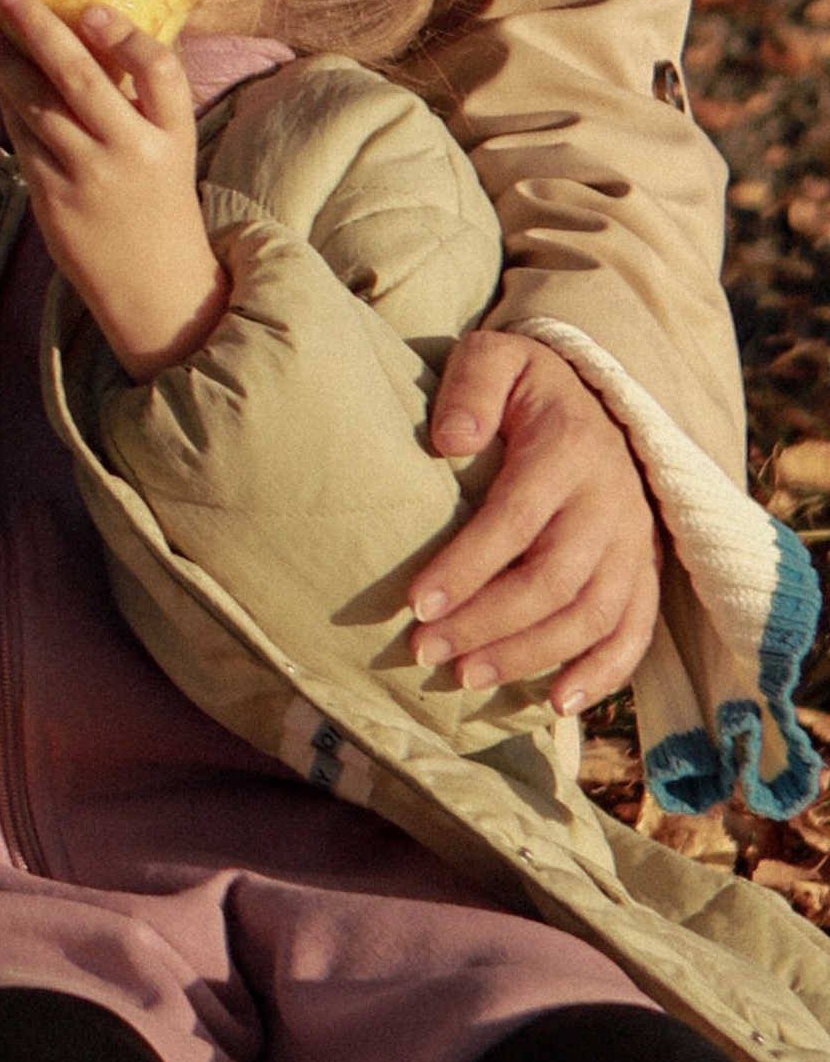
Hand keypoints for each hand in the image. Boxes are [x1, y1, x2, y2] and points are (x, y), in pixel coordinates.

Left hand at [0, 0, 229, 378]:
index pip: (159, 71)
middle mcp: (132, 151)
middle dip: (38, 28)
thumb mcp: (170, 148)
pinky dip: (6, 102)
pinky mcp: (52, 197)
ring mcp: (88, 176)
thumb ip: (140, 99)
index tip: (90, 7)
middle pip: (81, 77)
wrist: (153, 284)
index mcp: (173, 134)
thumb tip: (90, 30)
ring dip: (5, 62)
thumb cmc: (158, 201)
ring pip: (38, 105)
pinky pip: (22, 138)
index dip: (125, 35)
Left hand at [409, 330, 661, 709]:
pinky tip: (557, 703)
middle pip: (554, 580)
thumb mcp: (495, 358)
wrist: (600, 397)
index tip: (416, 603)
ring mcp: (634, 543)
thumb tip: (448, 440)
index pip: (517, 519)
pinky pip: (634, 632)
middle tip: (424, 651)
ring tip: (466, 677)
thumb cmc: (527, 388)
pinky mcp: (645, 571)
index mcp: (568, 450)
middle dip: (487, 623)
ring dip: (530, 655)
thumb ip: (470, 387)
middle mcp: (610, 503)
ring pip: (591, 615)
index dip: (467, 566)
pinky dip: (603, 674)